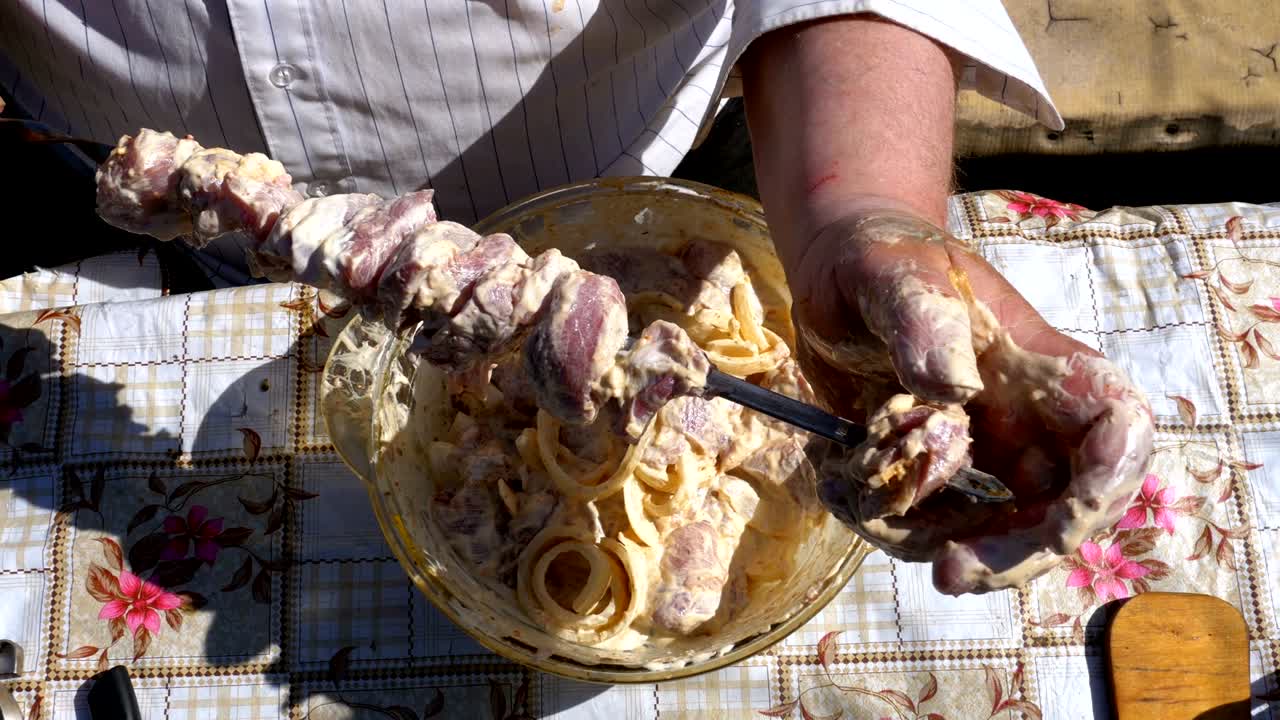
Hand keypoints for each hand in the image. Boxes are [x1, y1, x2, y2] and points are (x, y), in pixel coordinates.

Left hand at [787, 202, 1154, 593]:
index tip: (1061, 521)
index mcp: (1037, 366)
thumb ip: (921, 318)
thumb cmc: (878, 257)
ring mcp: (991, 450)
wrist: (841, 270)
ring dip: (951, 547)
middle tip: (949, 569)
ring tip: (878, 518)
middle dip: (1020, 551)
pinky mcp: (947, 471)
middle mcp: (1028, 417)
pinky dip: (908, 532)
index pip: (1117, 427)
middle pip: (1069, 507)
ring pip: (1006, 531)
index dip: (1109, 482)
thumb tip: (953, 385)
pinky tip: (863, 501)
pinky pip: (947, 526)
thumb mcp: (890, 273)